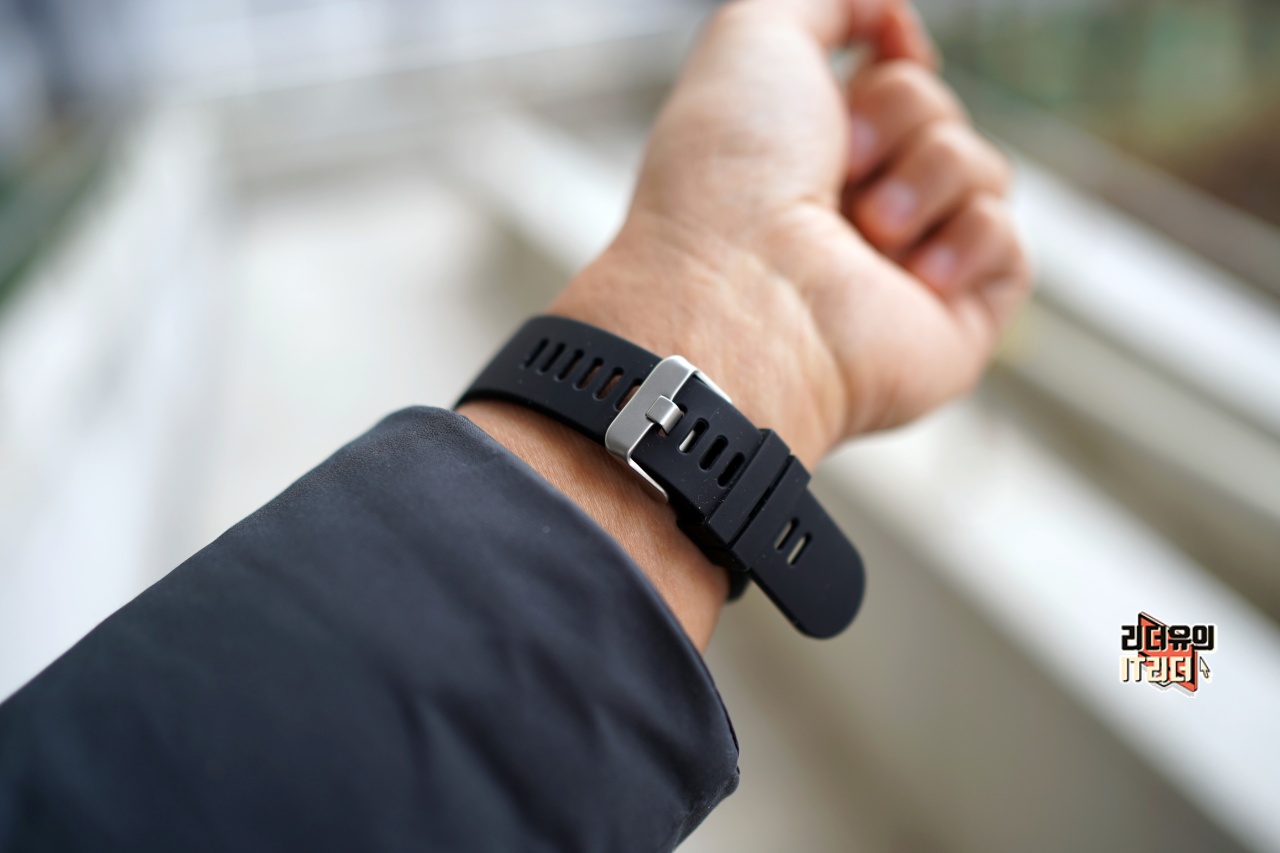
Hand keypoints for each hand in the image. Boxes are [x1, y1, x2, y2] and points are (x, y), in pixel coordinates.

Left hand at [462, 0, 1029, 645]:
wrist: (745, 296)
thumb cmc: (731, 178)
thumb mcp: (755, 36)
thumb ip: (828, 0)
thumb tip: (891, 19)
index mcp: (806, 153)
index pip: (897, 81)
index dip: (892, 66)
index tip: (876, 59)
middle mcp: (853, 210)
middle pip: (942, 113)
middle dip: (900, 117)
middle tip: (839, 165)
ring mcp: (904, 268)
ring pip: (982, 169)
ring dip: (926, 178)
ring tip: (866, 230)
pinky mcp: (955, 320)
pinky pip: (1008, 243)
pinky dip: (965, 243)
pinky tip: (910, 277)